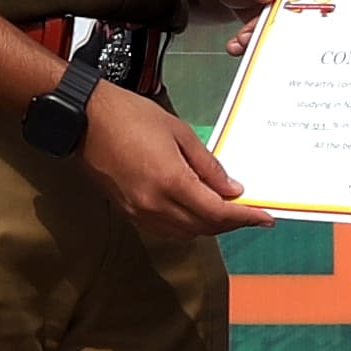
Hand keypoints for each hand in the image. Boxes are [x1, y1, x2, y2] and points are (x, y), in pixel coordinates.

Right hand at [76, 88, 267, 244]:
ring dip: (209, 226)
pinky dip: (187, 225)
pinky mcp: (129, 212)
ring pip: (186, 233)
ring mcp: (139, 211)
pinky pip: (165, 229)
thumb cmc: (129, 117)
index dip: (245, 218)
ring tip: (225, 210)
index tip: (265, 218)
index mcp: (170, 181)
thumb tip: (231, 189)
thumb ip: (207, 165)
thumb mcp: (178, 132)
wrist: (85, 120)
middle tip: (249, 213)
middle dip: (231, 223)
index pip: (218, 212)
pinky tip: (195, 211)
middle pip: (204, 227)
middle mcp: (155, 204)